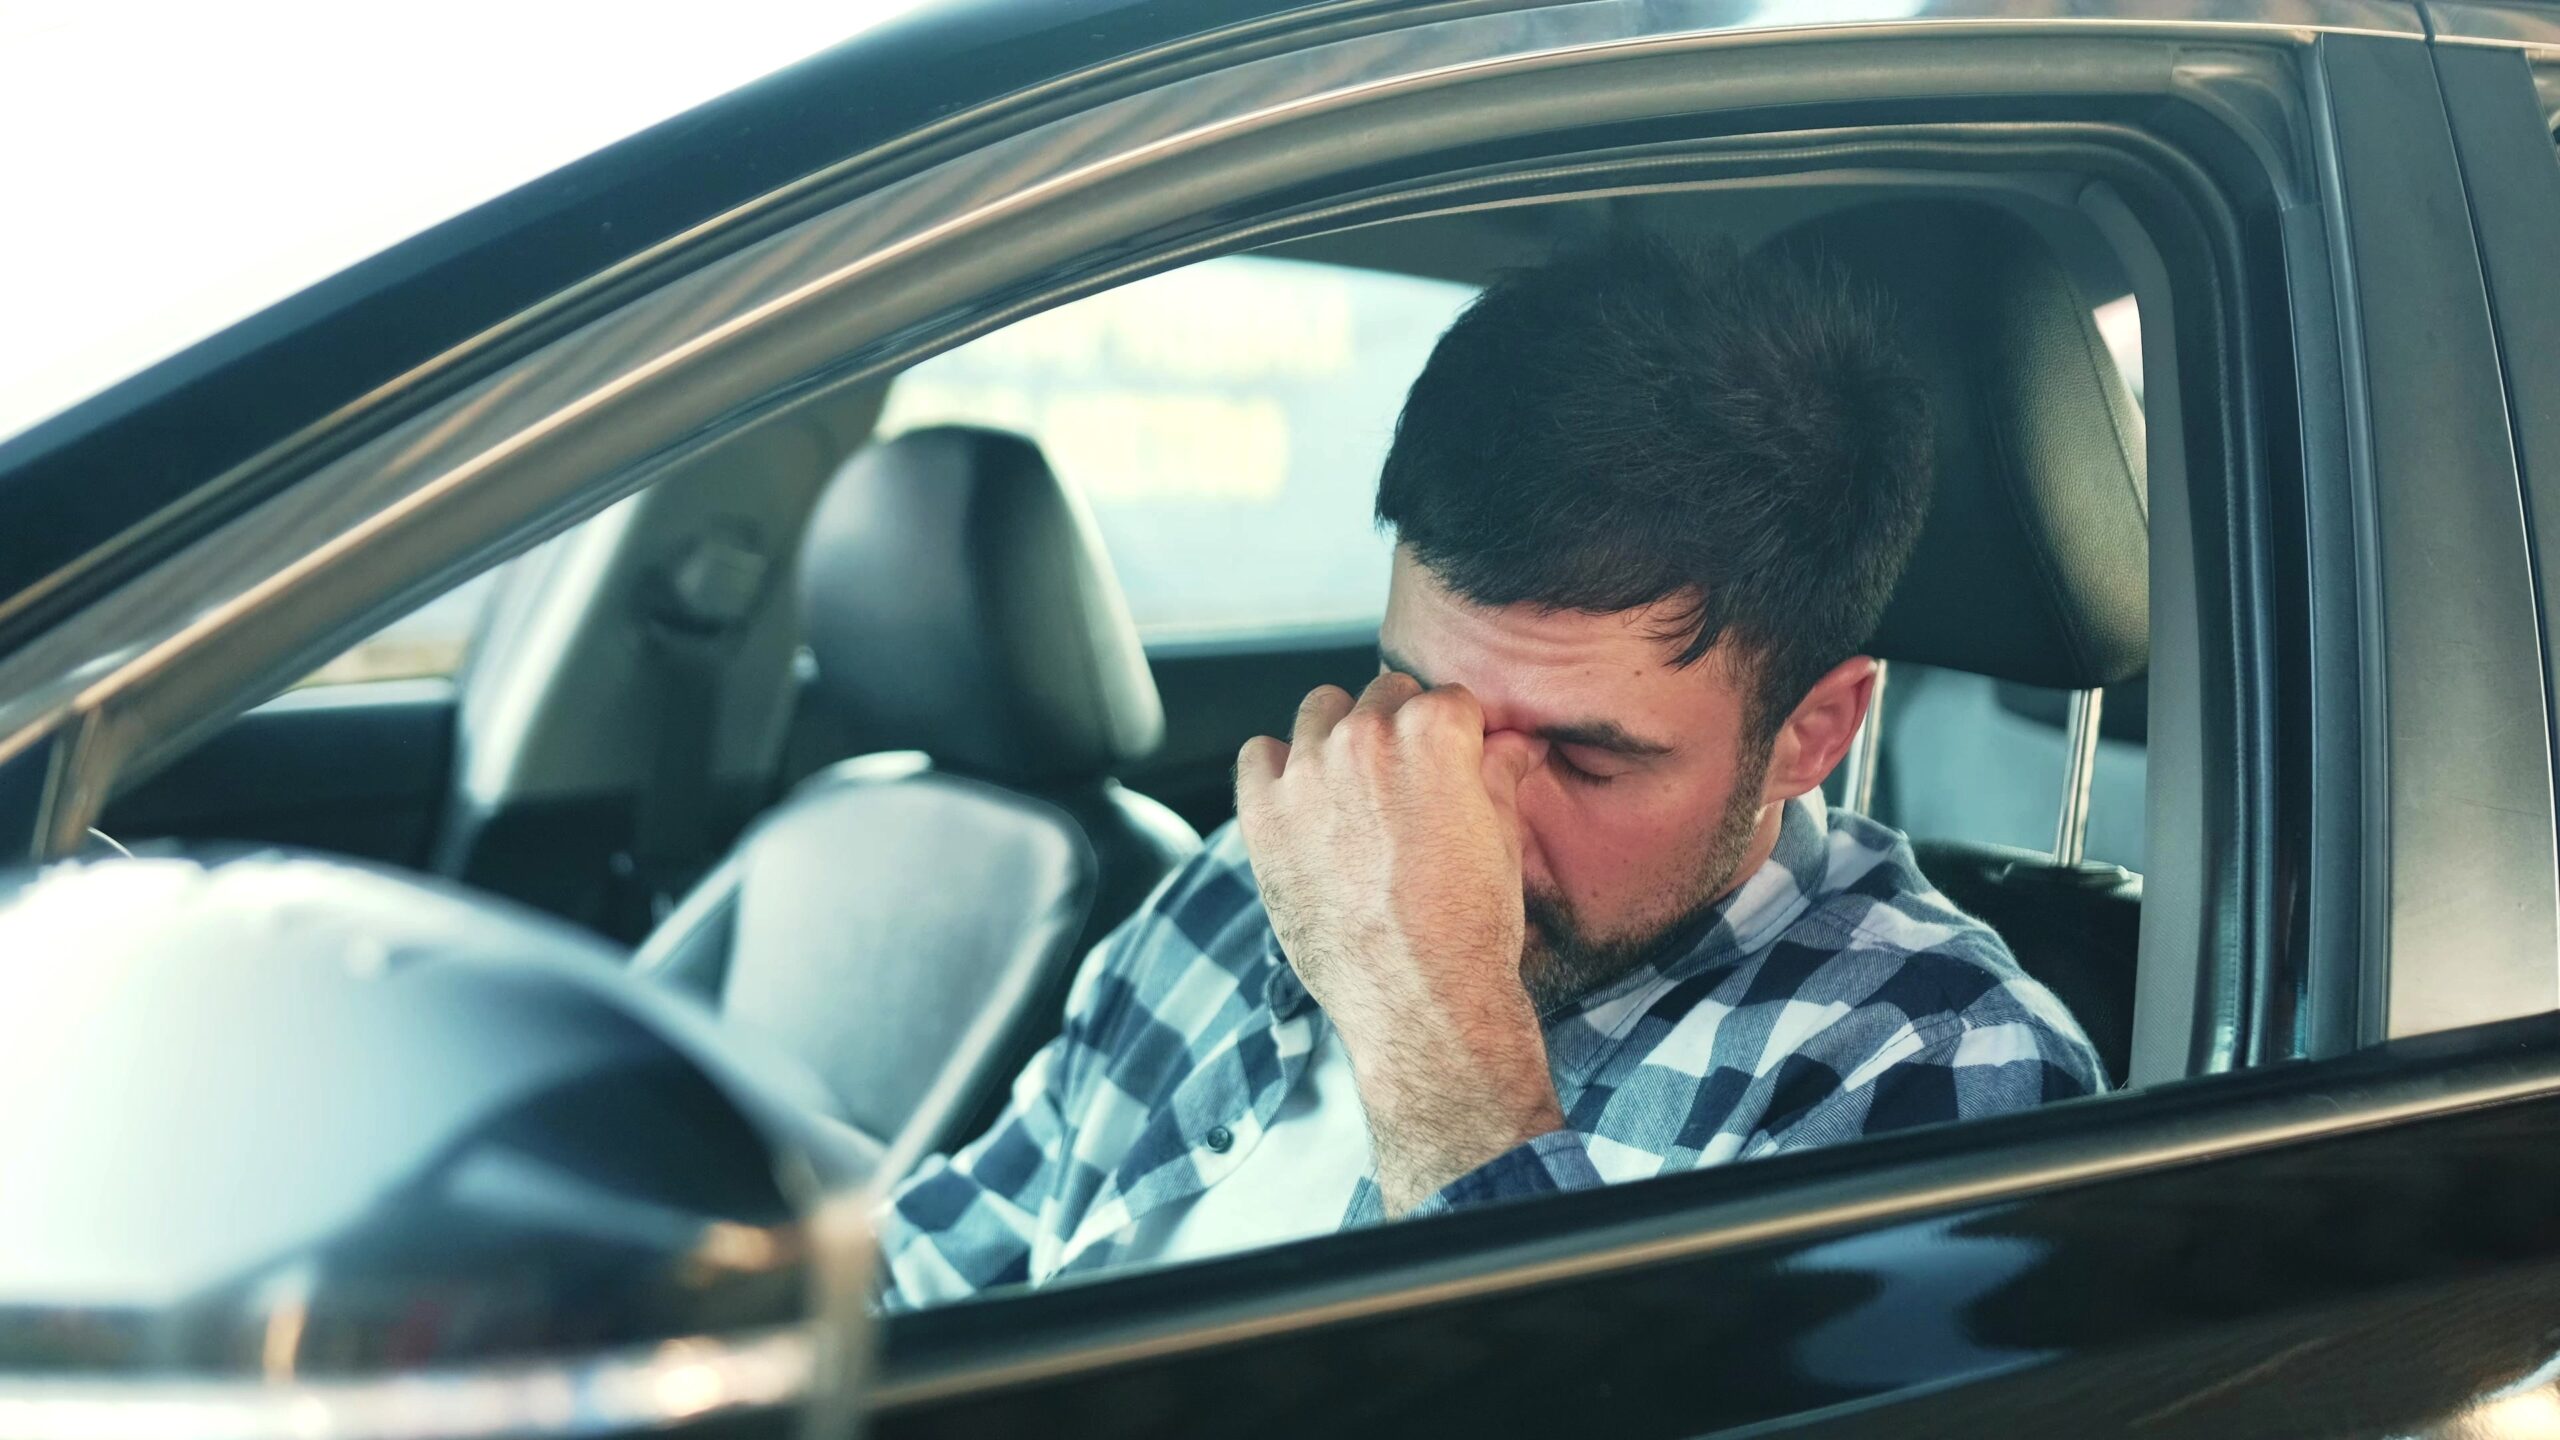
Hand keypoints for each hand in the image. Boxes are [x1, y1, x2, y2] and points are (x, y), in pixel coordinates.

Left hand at [1235, 672, 1564, 1212]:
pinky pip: (1258, 755)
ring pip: (1319, 711)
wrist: (1416, 999)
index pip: (1447, 699)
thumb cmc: (1468, 927)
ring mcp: (1306, 772)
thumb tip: (1514, 743)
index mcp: (1431, 732)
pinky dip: (1278, 768)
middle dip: (1400, 728)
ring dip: (1339, 737)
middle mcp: (1364, 737)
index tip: (1456, 761)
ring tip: (1355, 792)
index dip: (1457, 733)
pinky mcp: (1262, 813)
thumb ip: (1499, 773)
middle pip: (1383, 695)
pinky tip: (1304, 803)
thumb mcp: (1500, 839)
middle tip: (1407, 785)